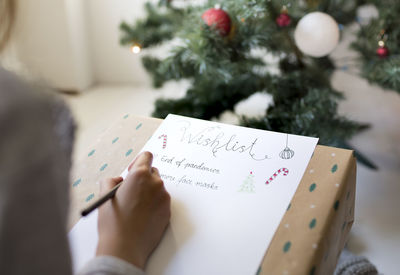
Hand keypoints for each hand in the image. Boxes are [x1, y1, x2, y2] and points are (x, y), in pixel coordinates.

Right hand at [96, 151, 170, 268]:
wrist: (125, 247)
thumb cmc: (113, 221)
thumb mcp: (105, 196)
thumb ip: (111, 180)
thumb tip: (119, 180)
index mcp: (140, 175)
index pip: (146, 156)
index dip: (138, 162)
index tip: (131, 172)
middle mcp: (156, 183)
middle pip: (153, 172)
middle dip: (143, 179)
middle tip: (132, 192)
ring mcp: (164, 197)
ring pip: (157, 188)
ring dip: (148, 193)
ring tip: (135, 208)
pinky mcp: (168, 211)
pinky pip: (161, 202)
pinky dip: (154, 205)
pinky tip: (142, 217)